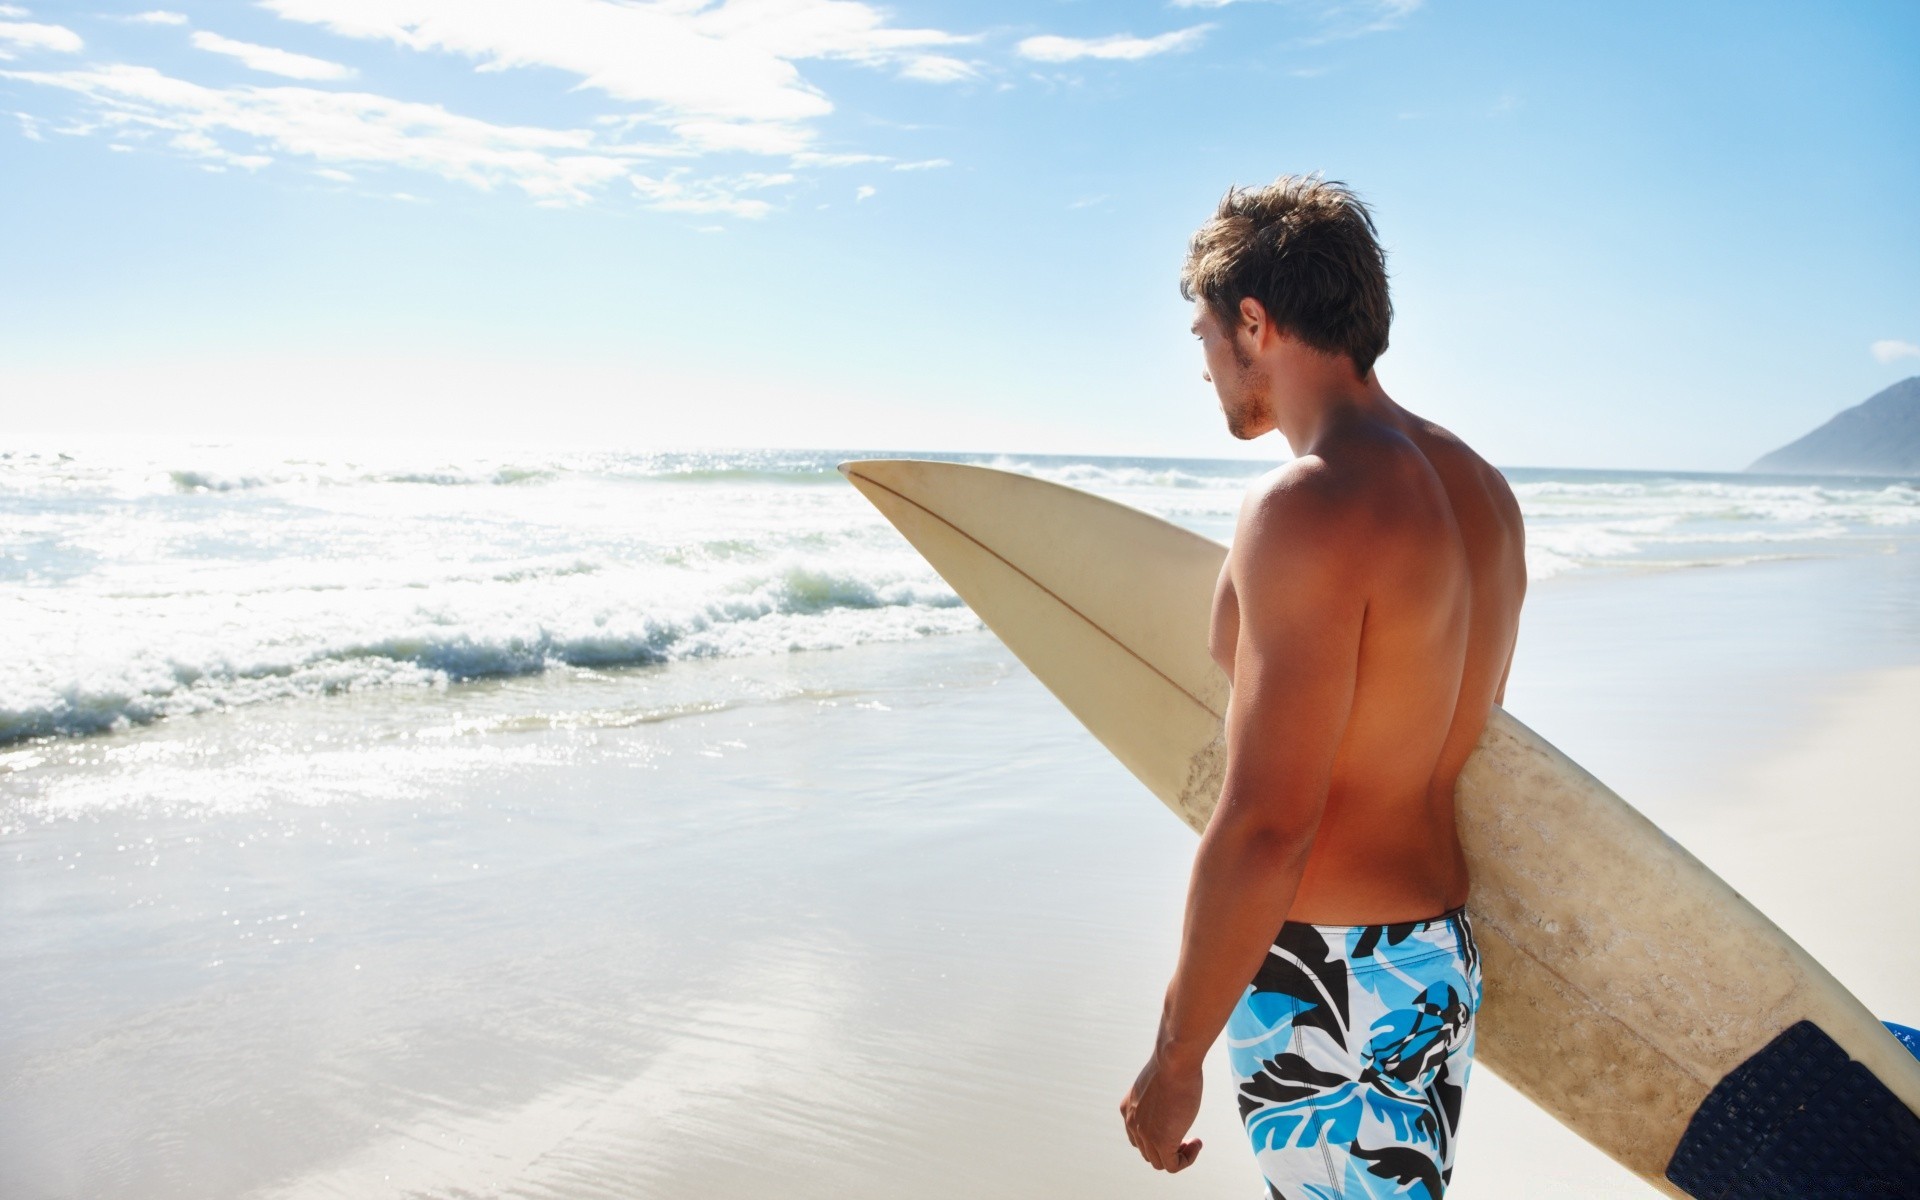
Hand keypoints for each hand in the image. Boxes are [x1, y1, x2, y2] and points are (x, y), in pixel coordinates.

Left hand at [1119, 1048, 1203, 1172]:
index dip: (1157, 1139)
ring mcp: (1145, 1134)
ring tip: (1193, 1141)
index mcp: (1128, 1109)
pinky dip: (1186, 1160)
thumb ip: (1159, 1097)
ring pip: (1159, 1162)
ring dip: (1178, 1155)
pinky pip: (1172, 1166)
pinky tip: (1196, 1144)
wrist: (1174, 1062)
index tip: (1176, 1127)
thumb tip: (1171, 1104)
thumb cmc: (1173, 1065)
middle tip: (1187, 1136)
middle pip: (1148, 1151)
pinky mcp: (1161, 1141)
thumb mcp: (1158, 1082)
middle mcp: (1132, 1123)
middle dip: (1168, 1148)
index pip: (1138, 1137)